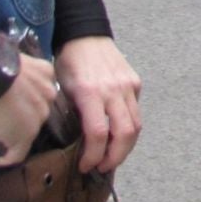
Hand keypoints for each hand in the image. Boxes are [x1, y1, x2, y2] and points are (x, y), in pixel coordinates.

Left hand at [0, 54, 58, 168]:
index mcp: (29, 133)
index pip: (19, 153)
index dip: (4, 155)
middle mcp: (44, 115)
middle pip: (32, 124)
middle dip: (18, 125)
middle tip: (2, 116)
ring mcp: (48, 92)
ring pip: (41, 101)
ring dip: (30, 102)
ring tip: (13, 95)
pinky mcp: (47, 71)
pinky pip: (43, 80)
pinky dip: (35, 81)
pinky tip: (24, 78)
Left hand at [55, 35, 141, 173]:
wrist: (85, 34)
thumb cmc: (69, 62)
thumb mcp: (64, 90)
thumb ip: (77, 116)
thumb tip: (84, 144)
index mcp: (89, 92)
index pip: (97, 134)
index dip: (93, 156)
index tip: (86, 166)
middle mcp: (112, 90)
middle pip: (124, 134)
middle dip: (115, 157)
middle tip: (103, 167)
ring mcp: (127, 86)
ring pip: (136, 126)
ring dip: (126, 147)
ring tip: (112, 156)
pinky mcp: (135, 83)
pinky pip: (136, 111)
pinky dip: (129, 127)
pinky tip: (117, 132)